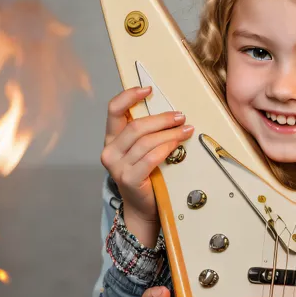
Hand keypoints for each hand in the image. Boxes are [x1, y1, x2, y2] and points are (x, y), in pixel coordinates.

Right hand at [101, 86, 193, 242]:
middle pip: (136, 126)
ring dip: (169, 133)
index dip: (129, 96)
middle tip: (181, 117)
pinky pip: (150, 158)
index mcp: (112, 138)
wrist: (144, 207)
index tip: (148, 89)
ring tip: (186, 130)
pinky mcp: (129, 179)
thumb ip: (148, 132)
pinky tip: (177, 145)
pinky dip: (166, 148)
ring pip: (145, 141)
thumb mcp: (143, 149)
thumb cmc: (147, 175)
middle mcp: (110, 151)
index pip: (114, 110)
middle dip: (161, 119)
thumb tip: (171, 112)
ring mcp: (117, 167)